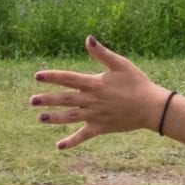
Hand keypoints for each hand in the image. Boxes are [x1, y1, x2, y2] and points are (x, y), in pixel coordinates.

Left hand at [31, 36, 164, 150]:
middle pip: (65, 99)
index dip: (52, 77)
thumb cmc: (137, 83)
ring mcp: (95, 115)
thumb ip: (102, 53)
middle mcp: (92, 100)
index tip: (37, 76)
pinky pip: (83, 135)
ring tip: (40, 118)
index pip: (68, 79)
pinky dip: (71, 141)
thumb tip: (88, 39)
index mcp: (95, 83)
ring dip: (54, 118)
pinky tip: (59, 146)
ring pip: (70, 117)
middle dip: (47, 100)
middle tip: (32, 101)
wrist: (151, 107)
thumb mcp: (121, 65)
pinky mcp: (101, 127)